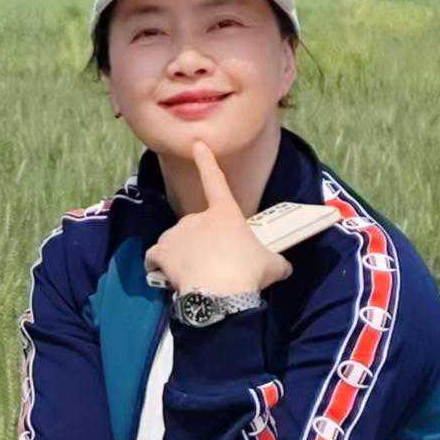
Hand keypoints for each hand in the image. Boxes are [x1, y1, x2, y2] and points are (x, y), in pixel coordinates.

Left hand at [149, 137, 293, 297]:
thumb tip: (284, 267)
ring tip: (195, 277)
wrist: (220, 294)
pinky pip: (155, 256)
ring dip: (182, 255)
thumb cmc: (248, 273)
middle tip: (215, 268)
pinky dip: (159, 264)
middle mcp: (197, 218)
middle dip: (203, 244)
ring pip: (176, 242)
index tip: (197, 145)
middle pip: (197, 228)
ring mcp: (176, 234)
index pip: (215, 181)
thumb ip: (275, 262)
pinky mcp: (161, 252)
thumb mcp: (272, 266)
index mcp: (224, 214)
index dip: (207, 162)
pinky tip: (168, 277)